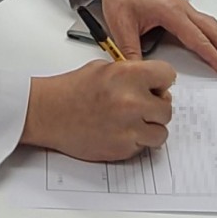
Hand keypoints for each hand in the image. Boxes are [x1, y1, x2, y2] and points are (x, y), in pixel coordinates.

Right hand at [21, 59, 175, 160]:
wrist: (48, 112)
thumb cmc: (70, 90)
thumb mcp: (103, 68)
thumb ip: (131, 74)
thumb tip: (152, 83)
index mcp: (128, 76)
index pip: (168, 76)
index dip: (161, 81)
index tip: (155, 85)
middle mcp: (132, 102)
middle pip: (167, 108)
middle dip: (155, 106)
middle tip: (140, 105)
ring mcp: (129, 128)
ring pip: (161, 132)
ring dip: (149, 128)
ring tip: (131, 121)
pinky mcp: (123, 149)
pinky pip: (144, 147)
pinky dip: (135, 141)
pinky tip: (119, 131)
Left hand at [78, 0, 216, 78]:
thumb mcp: (120, 24)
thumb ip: (129, 51)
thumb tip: (138, 73)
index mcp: (170, 12)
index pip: (198, 39)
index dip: (214, 57)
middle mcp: (182, 8)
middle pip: (214, 33)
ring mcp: (184, 7)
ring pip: (214, 27)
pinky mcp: (182, 9)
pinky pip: (208, 23)